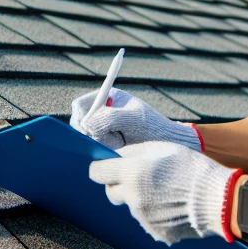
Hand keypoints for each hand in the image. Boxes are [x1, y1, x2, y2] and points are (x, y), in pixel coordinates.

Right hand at [69, 87, 201, 150]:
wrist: (168, 146)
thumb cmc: (152, 128)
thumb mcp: (132, 120)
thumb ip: (108, 119)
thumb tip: (87, 126)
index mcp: (107, 97)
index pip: (80, 106)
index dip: (80, 118)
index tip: (88, 130)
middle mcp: (101, 112)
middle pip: (80, 123)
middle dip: (91, 134)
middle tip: (110, 139)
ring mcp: (102, 129)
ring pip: (87, 138)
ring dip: (99, 143)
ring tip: (120, 144)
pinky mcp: (106, 143)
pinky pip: (95, 148)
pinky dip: (104, 151)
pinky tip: (120, 150)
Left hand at [89, 140, 240, 244]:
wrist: (217, 199)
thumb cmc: (191, 168)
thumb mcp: (160, 147)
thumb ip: (133, 151)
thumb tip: (117, 156)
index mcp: (132, 173)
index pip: (97, 173)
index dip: (101, 168)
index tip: (108, 167)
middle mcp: (133, 197)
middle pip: (111, 192)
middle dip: (120, 185)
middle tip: (139, 178)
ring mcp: (143, 218)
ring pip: (131, 206)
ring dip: (141, 199)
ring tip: (166, 191)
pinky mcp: (155, 232)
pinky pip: (147, 220)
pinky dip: (155, 214)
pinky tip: (172, 206)